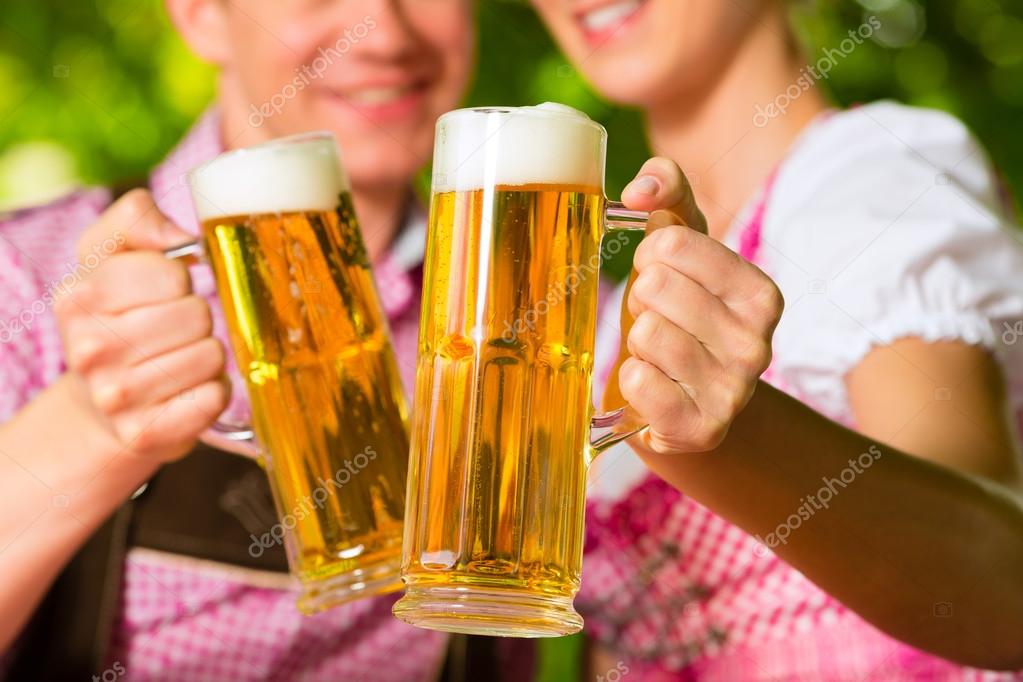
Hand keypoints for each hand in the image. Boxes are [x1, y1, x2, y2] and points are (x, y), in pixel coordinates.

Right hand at [54, 190, 229, 462]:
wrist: (103, 404)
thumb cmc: (118, 318)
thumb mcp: (110, 256)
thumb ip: (136, 219)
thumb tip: (182, 237)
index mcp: (78, 297)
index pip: (170, 272)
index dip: (178, 280)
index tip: (163, 293)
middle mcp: (90, 349)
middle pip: (197, 313)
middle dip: (197, 318)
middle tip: (174, 332)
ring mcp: (116, 397)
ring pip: (212, 354)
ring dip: (208, 355)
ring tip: (180, 361)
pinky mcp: (147, 433)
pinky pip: (213, 397)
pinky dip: (213, 392)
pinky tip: (187, 391)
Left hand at [607, 158, 782, 453]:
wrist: (683, 400)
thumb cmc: (678, 312)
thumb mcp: (679, 245)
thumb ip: (667, 191)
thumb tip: (639, 189)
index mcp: (760, 293)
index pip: (673, 244)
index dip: (651, 257)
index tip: (664, 277)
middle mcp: (758, 343)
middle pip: (656, 286)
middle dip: (642, 299)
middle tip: (657, 318)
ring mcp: (734, 391)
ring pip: (646, 334)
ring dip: (637, 341)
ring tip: (656, 353)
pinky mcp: (702, 428)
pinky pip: (638, 382)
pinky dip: (631, 379)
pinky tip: (652, 384)